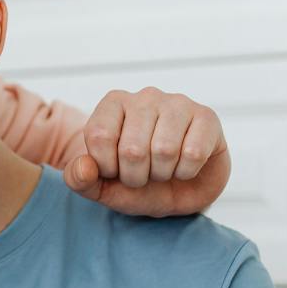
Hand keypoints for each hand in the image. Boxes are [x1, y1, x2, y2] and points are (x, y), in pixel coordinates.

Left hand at [64, 87, 229, 216]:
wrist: (182, 191)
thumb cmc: (139, 183)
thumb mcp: (103, 188)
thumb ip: (79, 179)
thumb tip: (84, 168)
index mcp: (113, 104)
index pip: (99, 136)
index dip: (107, 167)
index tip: (116, 171)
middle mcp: (145, 96)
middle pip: (132, 149)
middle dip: (136, 176)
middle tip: (144, 175)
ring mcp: (178, 103)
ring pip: (164, 150)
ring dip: (162, 174)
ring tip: (163, 169)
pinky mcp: (206, 117)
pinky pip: (193, 154)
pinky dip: (186, 172)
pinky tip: (185, 166)